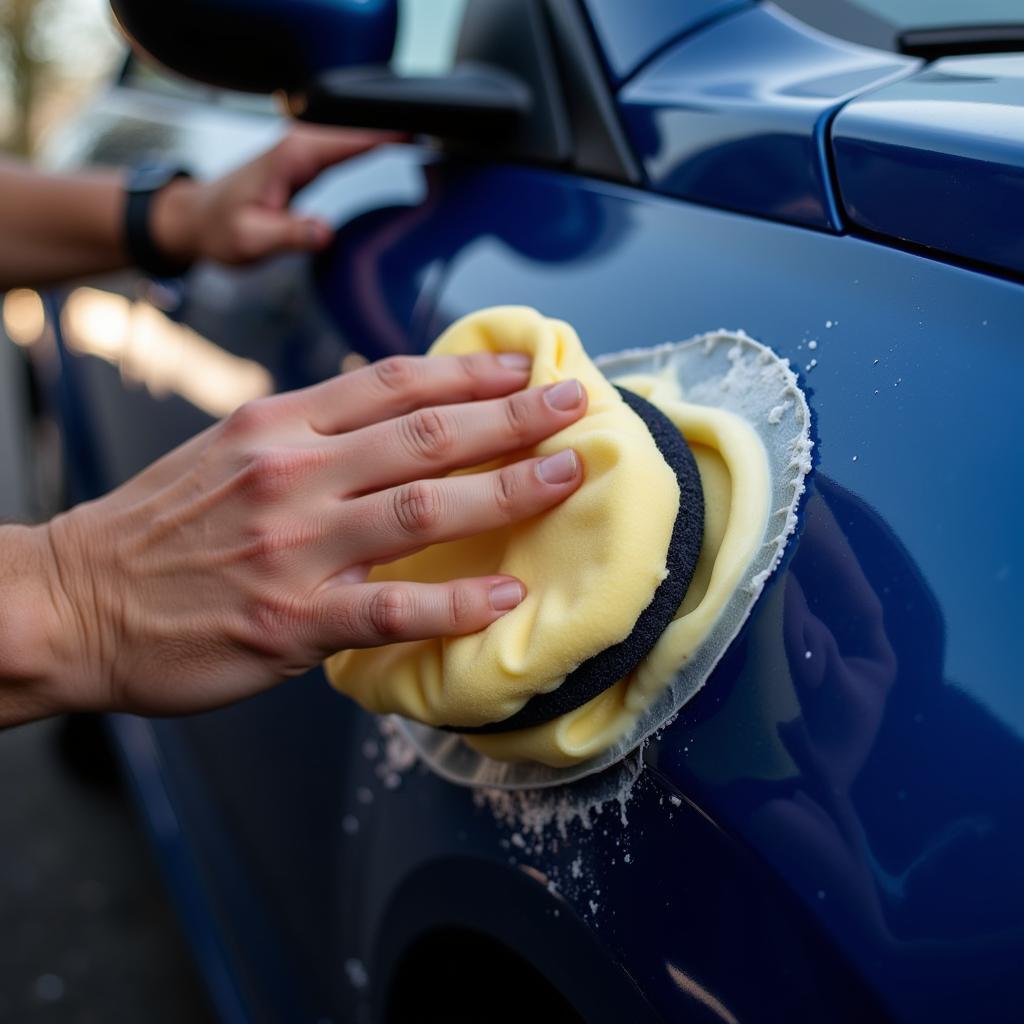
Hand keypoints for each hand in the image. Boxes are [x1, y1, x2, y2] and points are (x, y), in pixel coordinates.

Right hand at [32, 354, 586, 716]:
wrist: (75, 600)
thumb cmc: (160, 526)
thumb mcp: (228, 446)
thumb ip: (312, 423)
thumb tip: (391, 396)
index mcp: (277, 424)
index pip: (393, 384)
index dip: (469, 374)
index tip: (525, 369)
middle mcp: (292, 474)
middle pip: (424, 434)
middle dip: (510, 417)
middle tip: (574, 406)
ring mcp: (294, 548)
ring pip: (420, 509)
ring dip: (503, 491)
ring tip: (564, 478)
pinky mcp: (291, 619)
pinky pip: (390, 607)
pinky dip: (453, 602)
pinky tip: (504, 593)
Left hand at [151, 125, 403, 266]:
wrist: (196, 220)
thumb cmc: (221, 230)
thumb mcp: (253, 240)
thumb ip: (290, 234)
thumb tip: (325, 232)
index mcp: (293, 157)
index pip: (349, 140)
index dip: (387, 134)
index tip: (421, 131)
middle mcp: (299, 144)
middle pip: (358, 129)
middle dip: (396, 129)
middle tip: (439, 134)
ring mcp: (303, 148)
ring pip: (354, 134)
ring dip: (387, 135)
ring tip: (427, 138)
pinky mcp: (306, 158)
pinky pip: (347, 146)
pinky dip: (372, 145)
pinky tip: (395, 147)